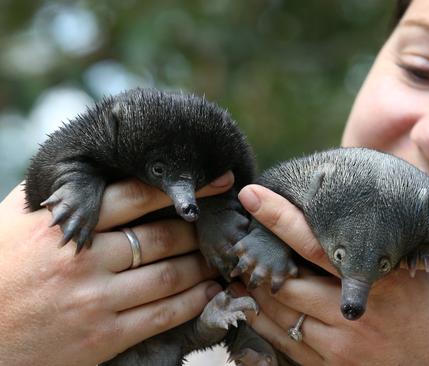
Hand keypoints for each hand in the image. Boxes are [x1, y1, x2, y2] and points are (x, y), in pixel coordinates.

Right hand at [0, 173, 233, 365]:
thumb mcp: (12, 223)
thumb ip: (55, 197)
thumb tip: (90, 170)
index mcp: (63, 226)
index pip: (136, 197)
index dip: (180, 187)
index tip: (213, 179)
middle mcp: (83, 261)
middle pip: (161, 237)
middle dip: (196, 230)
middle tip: (220, 224)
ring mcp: (95, 301)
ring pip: (168, 276)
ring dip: (201, 265)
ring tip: (219, 256)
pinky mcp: (103, 337)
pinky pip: (161, 315)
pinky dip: (192, 302)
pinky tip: (208, 291)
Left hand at [236, 184, 428, 365]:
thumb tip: (423, 196)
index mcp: (381, 280)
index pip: (314, 243)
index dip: (278, 216)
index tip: (251, 193)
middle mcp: (353, 314)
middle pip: (282, 281)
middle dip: (256, 257)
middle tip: (241, 236)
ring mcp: (342, 347)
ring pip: (278, 315)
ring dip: (256, 291)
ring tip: (243, 269)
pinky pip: (286, 348)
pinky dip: (267, 325)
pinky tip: (260, 309)